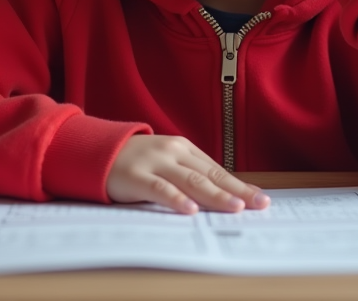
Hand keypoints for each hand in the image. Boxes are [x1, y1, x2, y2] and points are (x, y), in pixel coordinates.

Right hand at [106, 135, 270, 213]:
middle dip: (236, 190)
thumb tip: (223, 195)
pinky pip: (159, 189)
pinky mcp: (136, 176)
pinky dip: (176, 199)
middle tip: (258, 203)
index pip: (217, 169)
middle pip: (210, 175)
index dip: (239, 184)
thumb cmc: (137, 161)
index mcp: (184, 148)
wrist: (97, 151)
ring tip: (235, 207)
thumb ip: (189, 174)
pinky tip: (191, 209)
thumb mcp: (167, 161)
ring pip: (191, 181)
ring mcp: (155, 163)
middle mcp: (173, 152)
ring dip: (215, 195)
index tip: (260, 198)